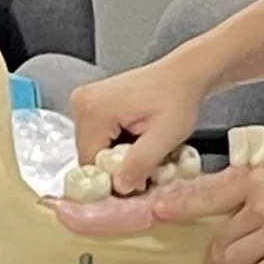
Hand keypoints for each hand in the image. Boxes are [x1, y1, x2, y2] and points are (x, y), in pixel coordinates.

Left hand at [66, 151, 263, 263]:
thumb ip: (261, 176)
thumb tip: (241, 182)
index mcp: (256, 180)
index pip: (204, 193)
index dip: (176, 206)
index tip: (157, 212)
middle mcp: (259, 206)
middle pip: (219, 237)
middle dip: (216, 251)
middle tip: (214, 259)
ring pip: (236, 258)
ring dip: (240, 263)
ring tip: (256, 259)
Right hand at [71, 54, 213, 189]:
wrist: (182, 76)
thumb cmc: (177, 100)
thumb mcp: (165, 136)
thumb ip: (140, 163)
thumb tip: (119, 187)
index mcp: (93, 110)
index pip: (90, 163)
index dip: (114, 178)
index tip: (140, 181)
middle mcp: (81, 104)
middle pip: (90, 156)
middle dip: (117, 168)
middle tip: (147, 166)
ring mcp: (84, 103)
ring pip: (95, 150)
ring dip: (118, 158)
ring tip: (144, 149)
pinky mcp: (92, 105)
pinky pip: (99, 139)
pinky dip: (117, 146)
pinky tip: (137, 141)